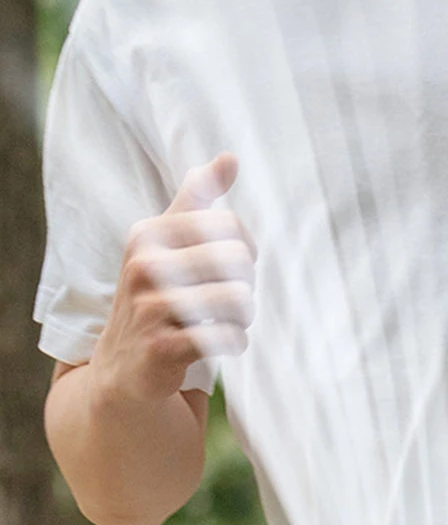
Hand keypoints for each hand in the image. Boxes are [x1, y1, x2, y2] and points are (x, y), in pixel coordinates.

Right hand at [90, 152, 257, 403]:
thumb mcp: (165, 244)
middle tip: (231, 301)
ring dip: (244, 317)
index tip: (234, 268)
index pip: (230, 226)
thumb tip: (230, 157)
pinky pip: (229, 338)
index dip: (246, 249)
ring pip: (240, 301)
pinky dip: (235, 343)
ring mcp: (152, 308)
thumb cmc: (155, 296)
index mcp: (148, 234)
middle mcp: (145, 266)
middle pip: (239, 262)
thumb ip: (196, 199)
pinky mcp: (164, 347)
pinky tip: (220, 345)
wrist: (123, 367)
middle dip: (246, 285)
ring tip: (227, 322)